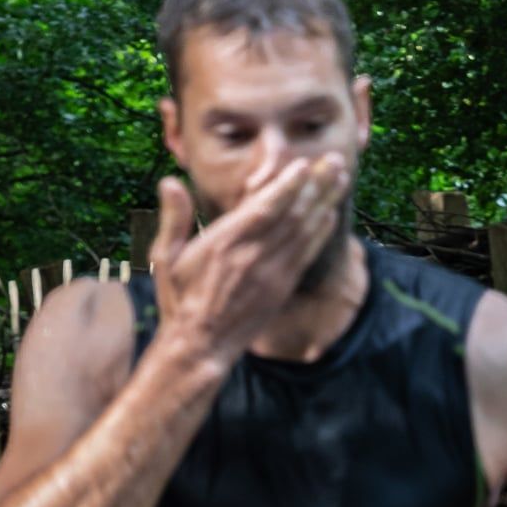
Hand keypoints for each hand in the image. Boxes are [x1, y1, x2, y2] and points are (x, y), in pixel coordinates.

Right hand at [148, 157, 350, 365]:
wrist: (200, 347)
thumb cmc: (179, 300)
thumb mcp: (165, 258)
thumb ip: (174, 218)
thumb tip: (169, 182)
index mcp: (226, 244)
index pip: (264, 209)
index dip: (287, 186)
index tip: (303, 164)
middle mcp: (254, 257)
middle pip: (293, 215)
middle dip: (316, 185)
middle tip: (335, 159)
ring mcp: (272, 274)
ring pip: (305, 231)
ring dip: (325, 202)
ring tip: (341, 176)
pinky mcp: (281, 289)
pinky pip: (306, 254)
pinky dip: (320, 232)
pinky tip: (330, 214)